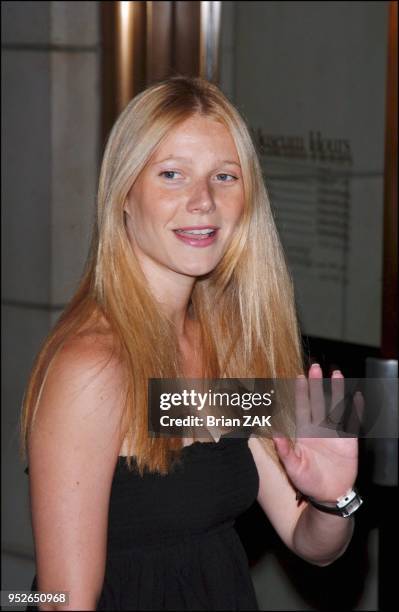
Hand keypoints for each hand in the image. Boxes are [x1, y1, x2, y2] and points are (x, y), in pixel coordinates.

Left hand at [272, 364, 363, 502]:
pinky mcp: (349, 441)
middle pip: (318, 401)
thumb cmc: (307, 482)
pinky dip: (356, 409)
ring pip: (335, 407)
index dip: (300, 392)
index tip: (298, 376)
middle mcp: (318, 429)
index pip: (301, 407)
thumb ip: (284, 449)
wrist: (328, 495)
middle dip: (316, 384)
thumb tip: (273, 432)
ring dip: (336, 391)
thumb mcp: (293, 466)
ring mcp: (334, 433)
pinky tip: (358, 397)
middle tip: (315, 367)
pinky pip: (353, 422)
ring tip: (337, 374)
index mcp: (303, 433)